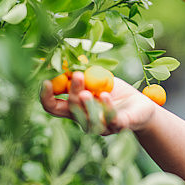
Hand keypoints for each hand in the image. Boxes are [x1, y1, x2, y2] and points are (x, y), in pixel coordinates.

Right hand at [40, 72, 156, 134]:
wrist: (140, 104)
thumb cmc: (114, 91)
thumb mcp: (97, 79)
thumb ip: (82, 74)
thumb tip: (65, 58)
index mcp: (75, 107)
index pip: (53, 107)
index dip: (46, 96)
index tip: (45, 81)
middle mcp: (85, 119)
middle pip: (71, 109)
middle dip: (72, 92)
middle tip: (76, 75)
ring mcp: (101, 125)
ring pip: (89, 119)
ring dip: (87, 104)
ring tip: (88, 91)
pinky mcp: (119, 126)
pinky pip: (111, 121)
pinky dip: (107, 108)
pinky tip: (105, 96)